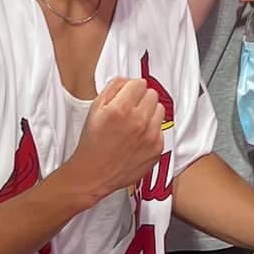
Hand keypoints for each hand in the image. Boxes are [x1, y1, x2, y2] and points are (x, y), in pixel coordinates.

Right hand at [66, 76, 164, 202]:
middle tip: (129, 109)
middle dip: (141, 99)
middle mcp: (138, 122)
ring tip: (135, 123)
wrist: (94, 174)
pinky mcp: (157, 149)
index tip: (127, 95)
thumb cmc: (92, 143)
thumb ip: (112, 88)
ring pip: (160, 110)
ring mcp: (150, 136)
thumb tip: (127, 80)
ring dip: (149, 113)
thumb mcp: (94, 109)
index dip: (131, 88)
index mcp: (120, 109)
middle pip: (152, 94)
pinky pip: (161, 129)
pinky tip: (138, 137)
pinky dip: (152, 130)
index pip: (139, 83)